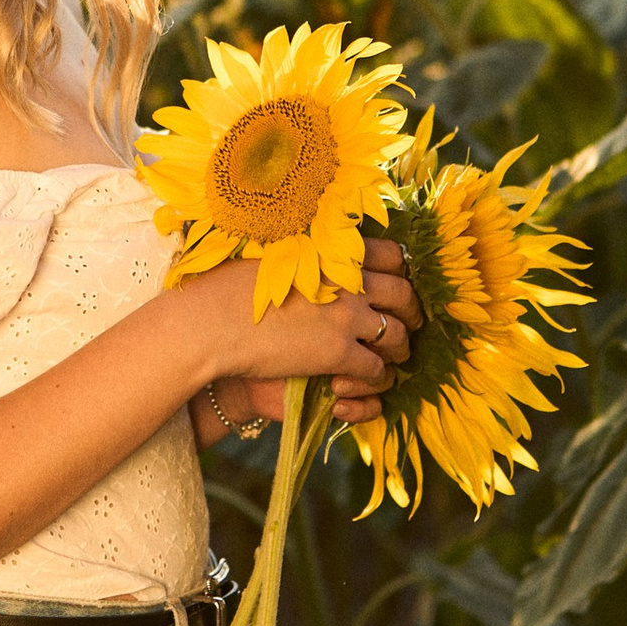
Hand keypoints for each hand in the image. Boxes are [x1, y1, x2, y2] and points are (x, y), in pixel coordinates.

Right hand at [201, 239, 422, 427]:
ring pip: (396, 334)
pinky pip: (376, 367)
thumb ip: (306, 252)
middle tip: (410, 322)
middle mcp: (349, 282)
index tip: (398, 281)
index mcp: (335, 252)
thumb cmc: (231, 284)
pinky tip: (368, 377)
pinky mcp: (338, 354)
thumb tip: (314, 248)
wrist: (214, 321)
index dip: (401, 271)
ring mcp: (347, 318)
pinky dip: (378, 375)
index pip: (391, 255)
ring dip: (400, 347)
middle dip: (412, 311)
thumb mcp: (275, 253)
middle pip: (403, 294)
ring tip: (394, 354)